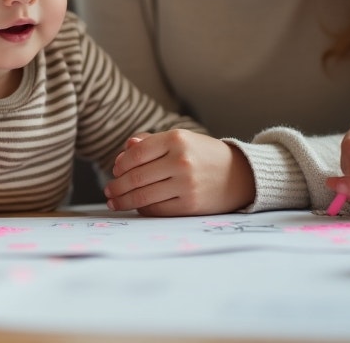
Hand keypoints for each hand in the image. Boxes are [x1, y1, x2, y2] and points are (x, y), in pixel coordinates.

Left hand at [104, 129, 253, 215]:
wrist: (240, 175)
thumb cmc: (203, 155)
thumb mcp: (180, 140)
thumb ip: (150, 142)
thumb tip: (124, 150)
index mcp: (177, 139)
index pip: (136, 154)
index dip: (121, 164)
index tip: (115, 170)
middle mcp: (181, 161)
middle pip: (136, 177)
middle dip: (117, 186)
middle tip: (109, 190)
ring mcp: (186, 184)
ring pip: (143, 196)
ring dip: (124, 200)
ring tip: (115, 201)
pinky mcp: (190, 205)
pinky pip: (157, 210)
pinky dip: (143, 209)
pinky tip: (137, 207)